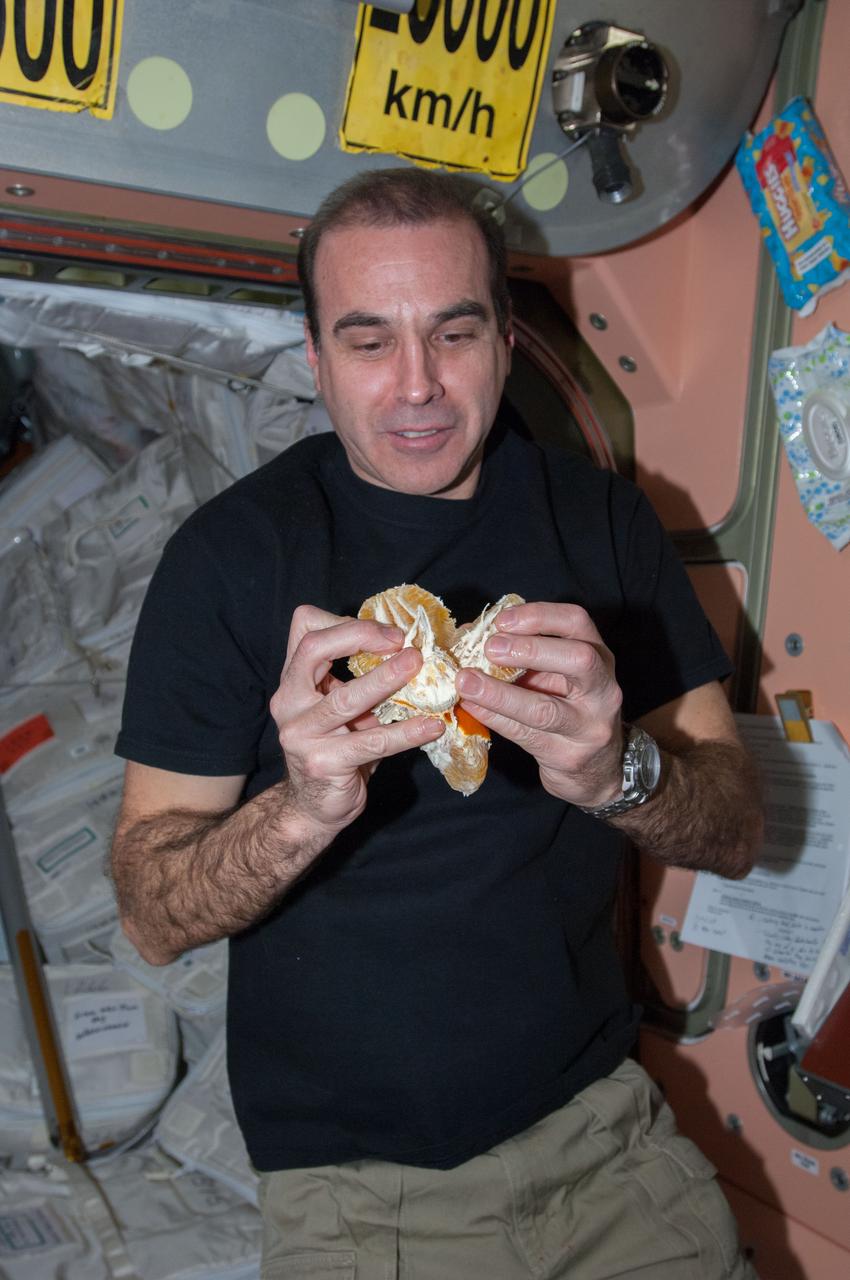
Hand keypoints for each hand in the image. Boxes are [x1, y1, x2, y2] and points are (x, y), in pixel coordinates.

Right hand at [270, 605, 444, 835]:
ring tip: (418, 666)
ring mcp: (301, 734)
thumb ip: (356, 678)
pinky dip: (406, 732)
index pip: (304, 627)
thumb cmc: (336, 749)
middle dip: (360, 636)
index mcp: (293, 680)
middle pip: (313, 648)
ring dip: (385, 679)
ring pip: (346, 697)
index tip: (387, 632)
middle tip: (402, 641)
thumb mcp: (339, 707)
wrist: (314, 807)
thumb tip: (408, 647)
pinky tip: (432, 726)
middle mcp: (288, 702)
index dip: (345, 620)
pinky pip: (372, 742)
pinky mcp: (323, 763)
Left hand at [454, 601, 624, 806]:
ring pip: (545, 710)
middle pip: (578, 660)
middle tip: (490, 648)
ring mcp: (589, 727)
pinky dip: (493, 718)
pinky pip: (523, 735)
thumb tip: (473, 634)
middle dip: (530, 649)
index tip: (502, 620)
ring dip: (499, 693)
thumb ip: (528, 655)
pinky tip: (470, 706)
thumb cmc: (571, 709)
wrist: (598, 768)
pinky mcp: (568, 757)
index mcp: (599, 657)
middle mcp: (603, 689)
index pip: (577, 622)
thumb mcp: (561, 676)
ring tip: (466, 682)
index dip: (539, 616)